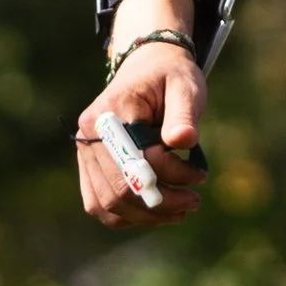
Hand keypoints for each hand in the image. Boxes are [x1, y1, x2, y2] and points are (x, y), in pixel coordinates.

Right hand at [76, 38, 205, 226]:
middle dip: (161, 202)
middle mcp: (89, 133)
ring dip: (146, 216)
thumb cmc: (170, 78)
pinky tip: (155, 213)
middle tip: (194, 202)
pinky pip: (99, 204)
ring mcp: (84, 151)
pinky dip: (127, 216)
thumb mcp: (186, 87)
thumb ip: (184, 114)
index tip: (201, 174)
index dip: (173, 173)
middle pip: (120, 188)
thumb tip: (183, 140)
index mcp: (111, 111)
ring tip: (180, 211)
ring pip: (108, 203)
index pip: (140, 157)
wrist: (147, 69)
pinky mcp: (88, 166)